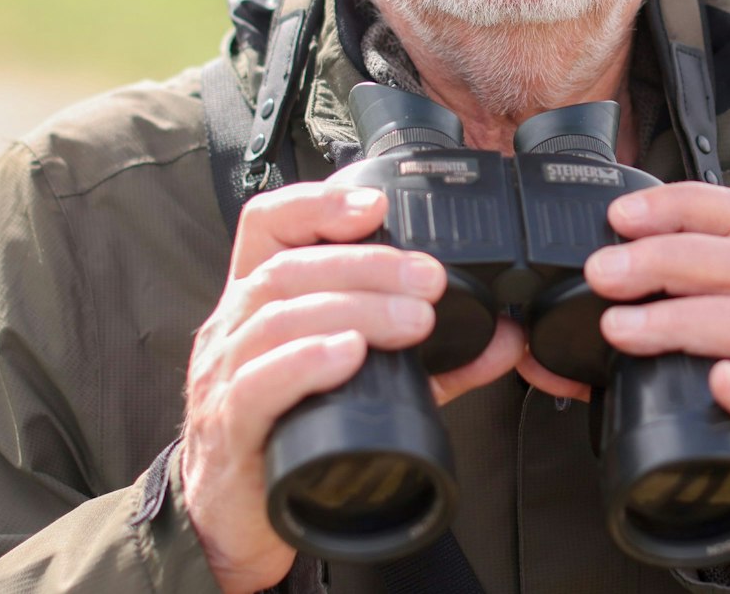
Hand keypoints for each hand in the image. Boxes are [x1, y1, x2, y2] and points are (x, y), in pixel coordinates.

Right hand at [180, 181, 523, 592]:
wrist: (234, 526)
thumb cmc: (289, 441)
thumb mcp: (362, 387)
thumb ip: (434, 363)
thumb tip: (505, 339)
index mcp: (256, 304)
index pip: (267, 225)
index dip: (317, 204)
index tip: (376, 206)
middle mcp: (232, 330)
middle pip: (288, 269)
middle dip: (366, 265)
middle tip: (429, 282)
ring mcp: (224, 379)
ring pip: (276, 318)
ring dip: (354, 309)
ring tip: (414, 321)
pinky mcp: (229, 430)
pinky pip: (256, 384)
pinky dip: (306, 362)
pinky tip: (348, 354)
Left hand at [519, 181, 729, 562]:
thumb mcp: (687, 349)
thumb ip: (624, 336)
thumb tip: (535, 348)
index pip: (728, 217)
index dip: (677, 205)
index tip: (619, 216)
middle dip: (661, 259)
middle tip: (601, 275)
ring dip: (681, 319)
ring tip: (623, 330)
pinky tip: (718, 383)